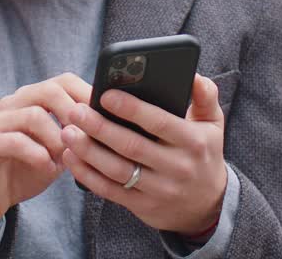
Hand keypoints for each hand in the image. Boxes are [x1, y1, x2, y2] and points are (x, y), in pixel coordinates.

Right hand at [0, 73, 92, 232]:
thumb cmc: (28, 169)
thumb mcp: (58, 150)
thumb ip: (76, 135)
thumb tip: (107, 125)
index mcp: (30, 100)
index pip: (62, 81)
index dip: (86, 94)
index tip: (103, 116)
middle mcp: (12, 104)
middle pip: (48, 90)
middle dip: (74, 115)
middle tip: (85, 138)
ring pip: (34, 115)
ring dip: (57, 140)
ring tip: (64, 160)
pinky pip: (16, 141)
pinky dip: (38, 155)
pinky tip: (48, 168)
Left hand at [61, 73, 226, 236]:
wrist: (207, 205)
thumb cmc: (203, 153)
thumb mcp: (213, 124)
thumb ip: (205, 96)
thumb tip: (193, 74)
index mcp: (193, 142)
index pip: (159, 123)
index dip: (131, 109)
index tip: (105, 95)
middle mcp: (177, 167)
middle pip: (132, 146)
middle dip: (100, 128)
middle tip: (76, 111)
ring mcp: (159, 190)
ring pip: (117, 170)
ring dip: (88, 152)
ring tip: (67, 132)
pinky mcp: (143, 206)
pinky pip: (110, 191)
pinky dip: (88, 175)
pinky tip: (71, 157)